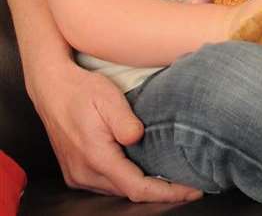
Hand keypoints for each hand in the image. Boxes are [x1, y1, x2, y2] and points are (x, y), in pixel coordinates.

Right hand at [31, 61, 201, 200]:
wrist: (51, 87)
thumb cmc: (81, 89)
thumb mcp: (108, 98)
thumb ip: (125, 122)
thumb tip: (138, 138)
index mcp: (96, 157)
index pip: (137, 187)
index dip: (167, 192)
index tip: (191, 191)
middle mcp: (85, 173)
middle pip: (129, 192)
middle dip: (161, 191)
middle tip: (190, 183)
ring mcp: (78, 174)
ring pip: (118, 189)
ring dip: (143, 186)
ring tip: (172, 179)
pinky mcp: (76, 170)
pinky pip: (106, 182)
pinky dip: (127, 179)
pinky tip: (143, 170)